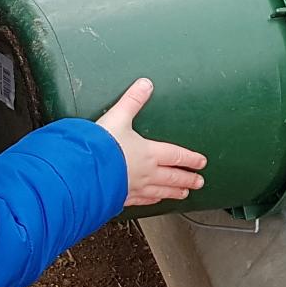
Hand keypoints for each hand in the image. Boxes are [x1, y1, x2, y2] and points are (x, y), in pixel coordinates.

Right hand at [96, 79, 208, 206]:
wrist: (83, 172)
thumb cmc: (101, 147)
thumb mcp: (118, 117)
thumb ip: (132, 101)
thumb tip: (145, 85)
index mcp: (149, 153)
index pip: (177, 155)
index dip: (191, 159)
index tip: (201, 162)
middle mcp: (146, 172)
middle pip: (173, 176)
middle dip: (188, 179)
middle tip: (199, 182)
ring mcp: (135, 187)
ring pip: (161, 191)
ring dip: (174, 192)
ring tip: (184, 194)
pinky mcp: (122, 197)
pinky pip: (143, 200)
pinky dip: (152, 201)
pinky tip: (154, 201)